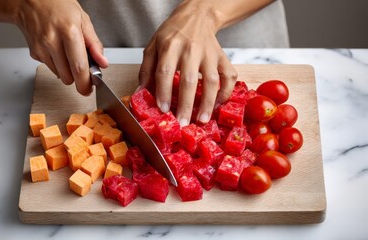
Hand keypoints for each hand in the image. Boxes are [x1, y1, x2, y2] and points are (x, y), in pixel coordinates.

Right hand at [15, 0, 107, 94]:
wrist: (30, 1)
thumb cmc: (58, 6)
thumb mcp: (83, 19)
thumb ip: (94, 44)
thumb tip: (102, 62)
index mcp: (68, 31)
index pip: (78, 66)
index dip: (85, 82)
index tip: (89, 89)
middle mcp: (52, 41)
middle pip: (68, 76)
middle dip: (78, 78)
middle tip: (82, 71)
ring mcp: (41, 48)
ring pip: (60, 75)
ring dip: (67, 71)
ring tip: (68, 53)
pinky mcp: (34, 53)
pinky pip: (51, 68)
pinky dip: (57, 64)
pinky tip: (56, 50)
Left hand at [139, 0, 236, 125]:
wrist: (197, 16)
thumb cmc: (172, 34)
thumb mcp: (153, 46)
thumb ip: (146, 69)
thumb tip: (140, 93)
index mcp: (170, 46)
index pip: (165, 71)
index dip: (163, 92)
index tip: (163, 109)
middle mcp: (191, 50)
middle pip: (189, 80)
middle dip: (186, 104)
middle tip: (183, 123)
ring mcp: (209, 54)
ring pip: (212, 81)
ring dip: (208, 103)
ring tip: (202, 120)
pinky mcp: (222, 57)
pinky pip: (229, 76)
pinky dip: (226, 92)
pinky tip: (218, 105)